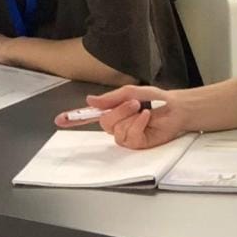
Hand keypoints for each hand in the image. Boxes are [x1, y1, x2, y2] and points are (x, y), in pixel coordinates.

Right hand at [55, 85, 185, 148]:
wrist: (176, 108)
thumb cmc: (157, 98)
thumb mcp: (132, 92)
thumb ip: (111, 98)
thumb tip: (90, 100)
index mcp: (115, 110)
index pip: (91, 116)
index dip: (75, 118)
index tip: (60, 119)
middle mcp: (118, 124)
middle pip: (105, 123)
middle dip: (119, 111)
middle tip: (134, 103)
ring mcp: (127, 135)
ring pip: (117, 130)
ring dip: (131, 117)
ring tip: (144, 110)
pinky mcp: (136, 144)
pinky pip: (130, 136)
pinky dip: (139, 124)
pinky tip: (147, 119)